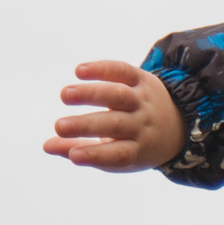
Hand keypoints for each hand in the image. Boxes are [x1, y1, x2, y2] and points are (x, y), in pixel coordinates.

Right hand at [43, 60, 184, 171]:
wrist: (177, 123)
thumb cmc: (134, 144)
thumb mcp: (115, 154)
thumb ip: (80, 149)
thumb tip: (46, 146)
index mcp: (138, 149)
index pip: (119, 154)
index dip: (96, 155)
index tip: (74, 156)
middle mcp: (143, 124)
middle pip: (116, 124)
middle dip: (87, 126)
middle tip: (59, 126)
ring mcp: (143, 101)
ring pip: (119, 95)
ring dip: (91, 94)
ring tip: (64, 95)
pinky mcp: (141, 79)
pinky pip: (123, 71)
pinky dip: (102, 68)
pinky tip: (79, 71)